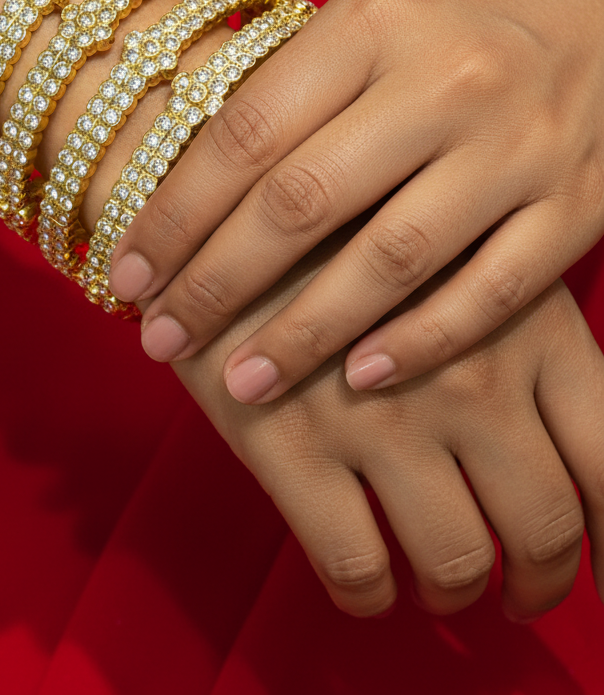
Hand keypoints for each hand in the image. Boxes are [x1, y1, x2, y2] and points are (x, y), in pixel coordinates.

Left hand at [109, 0, 603, 400]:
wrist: (595, 0)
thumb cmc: (447, 18)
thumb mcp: (362, 20)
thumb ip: (287, 92)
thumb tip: (175, 196)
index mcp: (373, 22)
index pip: (248, 130)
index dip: (176, 213)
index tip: (127, 274)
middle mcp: (446, 80)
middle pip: (303, 202)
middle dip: (216, 285)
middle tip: (160, 341)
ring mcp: (517, 147)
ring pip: (390, 260)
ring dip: (304, 333)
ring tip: (240, 381)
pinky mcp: (576, 206)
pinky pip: (488, 293)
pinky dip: (419, 343)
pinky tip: (358, 377)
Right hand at [170, 234, 603, 619]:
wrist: (216, 189)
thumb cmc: (344, 211)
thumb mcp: (453, 235)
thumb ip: (510, 316)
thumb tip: (552, 418)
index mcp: (524, 321)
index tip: (598, 563)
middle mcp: (471, 375)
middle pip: (543, 526)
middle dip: (540, 580)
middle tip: (522, 589)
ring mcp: (382, 413)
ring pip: (455, 559)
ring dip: (456, 590)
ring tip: (442, 585)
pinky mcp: (293, 442)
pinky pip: (354, 563)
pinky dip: (369, 593)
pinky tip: (367, 582)